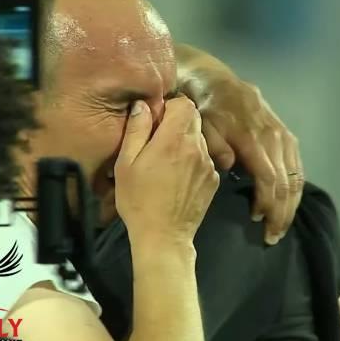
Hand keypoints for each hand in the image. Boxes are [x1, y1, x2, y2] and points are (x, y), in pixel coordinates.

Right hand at [114, 96, 219, 246]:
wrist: (163, 236)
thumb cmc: (138, 200)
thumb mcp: (126, 164)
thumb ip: (136, 129)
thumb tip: (143, 105)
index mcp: (174, 139)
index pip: (184, 103)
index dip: (170, 107)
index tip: (156, 120)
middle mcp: (197, 148)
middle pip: (194, 119)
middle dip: (177, 123)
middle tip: (159, 141)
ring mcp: (209, 165)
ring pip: (200, 139)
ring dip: (185, 142)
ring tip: (168, 163)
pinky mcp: (213, 180)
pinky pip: (204, 159)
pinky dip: (193, 161)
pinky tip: (179, 178)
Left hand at [175, 44, 304, 244]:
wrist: (214, 81)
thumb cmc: (202, 109)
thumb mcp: (200, 126)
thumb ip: (214, 146)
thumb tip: (230, 166)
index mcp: (251, 136)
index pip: (268, 177)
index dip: (267, 203)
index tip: (258, 221)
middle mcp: (273, 135)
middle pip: (286, 180)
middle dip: (282, 211)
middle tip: (272, 235)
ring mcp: (282, 133)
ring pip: (296, 174)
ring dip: (291, 203)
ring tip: (281, 224)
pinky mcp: (286, 133)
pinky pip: (297, 164)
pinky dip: (294, 186)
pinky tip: (288, 202)